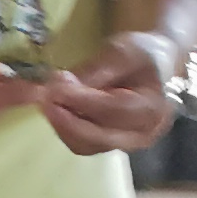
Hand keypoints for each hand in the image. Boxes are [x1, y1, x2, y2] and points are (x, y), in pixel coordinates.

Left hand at [39, 35, 180, 156]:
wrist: (152, 65)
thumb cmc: (140, 55)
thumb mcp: (120, 52)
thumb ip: (93, 71)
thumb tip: (58, 85)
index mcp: (153, 108)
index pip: (114, 110)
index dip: (81, 101)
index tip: (53, 89)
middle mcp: (144, 134)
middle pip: (98, 137)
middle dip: (66, 119)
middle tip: (43, 97)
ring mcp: (126, 144)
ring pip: (86, 145)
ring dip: (62, 124)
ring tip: (48, 99)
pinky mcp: (110, 145)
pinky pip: (82, 144)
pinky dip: (65, 127)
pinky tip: (56, 108)